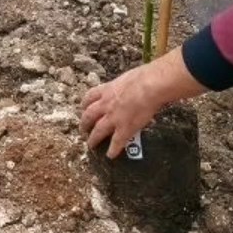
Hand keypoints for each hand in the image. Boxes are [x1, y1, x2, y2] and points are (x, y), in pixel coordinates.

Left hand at [81, 50, 205, 158]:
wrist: (149, 86)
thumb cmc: (143, 77)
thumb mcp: (128, 77)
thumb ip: (126, 84)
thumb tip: (134, 83)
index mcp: (107, 90)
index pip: (90, 96)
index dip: (85, 103)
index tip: (83, 108)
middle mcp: (106, 104)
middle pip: (89, 115)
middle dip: (84, 123)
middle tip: (83, 129)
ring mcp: (113, 118)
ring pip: (98, 130)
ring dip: (93, 139)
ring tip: (90, 145)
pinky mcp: (124, 129)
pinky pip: (116, 142)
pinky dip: (112, 150)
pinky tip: (110, 156)